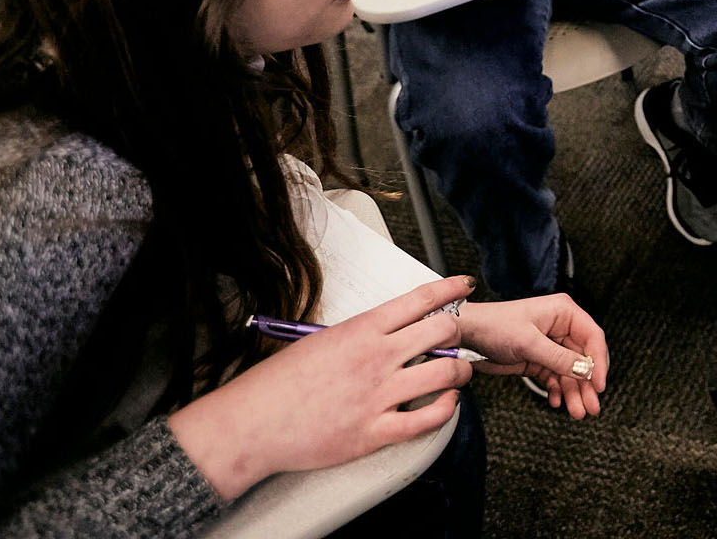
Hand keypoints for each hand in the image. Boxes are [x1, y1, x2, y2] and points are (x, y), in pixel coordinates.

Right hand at [167, 275, 476, 500]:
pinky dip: (446, 409)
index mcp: (362, 330)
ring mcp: (379, 394)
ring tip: (458, 373)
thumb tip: (386, 332)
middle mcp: (377, 358)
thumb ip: (359, 336)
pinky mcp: (375, 431)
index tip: (463, 286)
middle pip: (443, 330)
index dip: (449, 289)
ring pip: (445, 373)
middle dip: (458, 331)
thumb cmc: (278, 384)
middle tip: (458, 338)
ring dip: (460, 371)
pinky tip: (446, 403)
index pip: (419, 299)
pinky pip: (428, 418)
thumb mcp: (321, 341)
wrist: (252, 424)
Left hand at [459, 294, 607, 419]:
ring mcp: (549, 345)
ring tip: (576, 411)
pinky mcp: (537, 360)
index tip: (599, 384)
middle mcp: (559, 328)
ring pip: (570, 372)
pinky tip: (556, 401)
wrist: (465, 336)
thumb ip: (559, 358)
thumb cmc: (493, 325)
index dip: (599, 362)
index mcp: (563, 312)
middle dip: (587, 384)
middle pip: (583, 358)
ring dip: (573, 392)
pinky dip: (557, 390)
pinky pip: (555, 377)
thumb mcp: (529, 342)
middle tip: (591, 406)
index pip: (592, 337)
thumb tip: (586, 370)